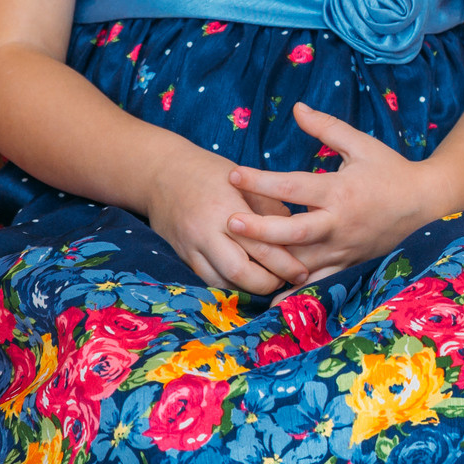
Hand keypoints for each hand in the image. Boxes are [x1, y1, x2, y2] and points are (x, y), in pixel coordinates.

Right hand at [148, 145, 309, 294]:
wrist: (162, 174)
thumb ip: (269, 207)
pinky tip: (244, 284)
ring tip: (269, 285)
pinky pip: (205, 280)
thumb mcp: (245, 180)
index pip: (261, 247)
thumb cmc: (210, 172)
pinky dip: (227, 286)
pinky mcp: (182, 256)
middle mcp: (207, 232)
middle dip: (267, 283)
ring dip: (247, 290)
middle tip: (287, 281)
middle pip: (240, 273)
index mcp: (227, 209)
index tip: (302, 271)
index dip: (285, 264)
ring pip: (221, 283)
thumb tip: (295, 232)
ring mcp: (191, 247)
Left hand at [224, 102, 440, 284]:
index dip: (261, 181)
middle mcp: (339, 222)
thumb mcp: (361, 144)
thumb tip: (296, 108)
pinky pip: (317, 283)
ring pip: (301, 263)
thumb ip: (326, 128)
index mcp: (340, 190)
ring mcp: (343, 248)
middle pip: (293, 232)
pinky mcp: (347, 264)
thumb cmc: (390, 170)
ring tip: (237, 258)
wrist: (425, 202)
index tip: (233, 174)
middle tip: (229, 222)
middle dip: (259, 229)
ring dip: (270, 262)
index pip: (293, 187)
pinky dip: (293, 291)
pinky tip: (269, 294)